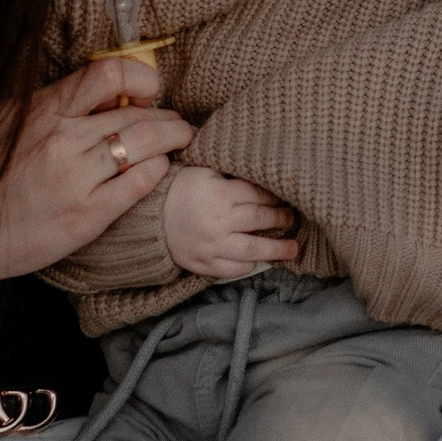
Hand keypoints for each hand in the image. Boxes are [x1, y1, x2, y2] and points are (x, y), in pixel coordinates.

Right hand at [0, 62, 190, 308]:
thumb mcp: (10, 122)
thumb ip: (54, 104)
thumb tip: (103, 91)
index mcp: (42, 109)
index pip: (108, 74)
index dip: (142, 78)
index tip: (149, 91)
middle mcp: (61, 139)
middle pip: (137, 113)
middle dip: (167, 116)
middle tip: (177, 122)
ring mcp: (75, 178)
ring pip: (145, 145)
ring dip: (171, 140)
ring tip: (179, 140)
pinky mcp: (86, 215)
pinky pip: (139, 184)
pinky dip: (156, 172)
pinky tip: (156, 170)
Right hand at [160, 164, 300, 280]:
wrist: (149, 218)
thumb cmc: (180, 189)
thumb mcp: (205, 171)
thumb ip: (232, 174)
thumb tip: (263, 174)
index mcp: (220, 194)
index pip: (258, 195)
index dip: (275, 197)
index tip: (285, 198)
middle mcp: (219, 221)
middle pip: (261, 219)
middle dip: (281, 219)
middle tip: (292, 218)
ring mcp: (212, 246)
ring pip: (254, 249)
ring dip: (277, 249)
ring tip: (292, 248)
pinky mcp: (205, 264)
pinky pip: (234, 269)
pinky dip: (250, 266)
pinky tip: (260, 261)